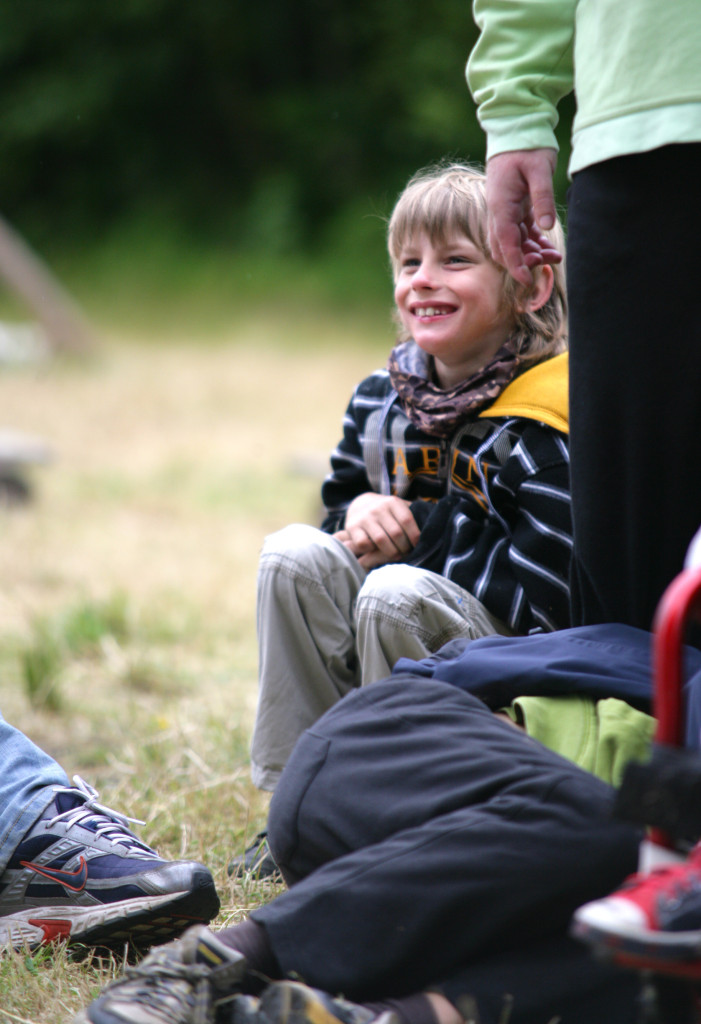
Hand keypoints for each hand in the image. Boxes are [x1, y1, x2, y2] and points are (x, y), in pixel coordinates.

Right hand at [335, 493, 419, 568]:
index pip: (407, 520)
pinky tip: (377, 551)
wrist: (359, 504)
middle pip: (396, 533)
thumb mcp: (399, 507)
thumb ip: (414, 513)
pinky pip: (364, 544)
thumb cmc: (387, 511)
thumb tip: (434, 525)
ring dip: (391, 552)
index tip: (417, 545)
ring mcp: (364, 518)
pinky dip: (372, 551)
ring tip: (396, 555)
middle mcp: (377, 508)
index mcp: (392, 502)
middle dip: (404, 547)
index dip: (415, 536)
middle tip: (407, 553)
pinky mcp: (352, 528)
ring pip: (381, 540)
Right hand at [485, 149, 561, 285]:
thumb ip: (542, 198)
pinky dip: (533, 242)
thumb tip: (545, 226)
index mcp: (501, 206)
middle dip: (524, 261)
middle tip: (548, 262)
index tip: (526, 280)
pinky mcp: (515, 207)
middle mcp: (499, 212)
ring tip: (554, 256)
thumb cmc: (526, 146)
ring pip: (515, 242)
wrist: (515, 129)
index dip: (515, 264)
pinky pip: (521, 232)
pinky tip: (548, 246)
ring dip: (531, 253)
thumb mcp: (539, 169)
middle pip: (506, 248)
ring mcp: (506, 211)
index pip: (505, 244)